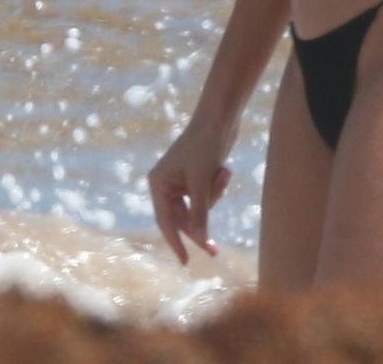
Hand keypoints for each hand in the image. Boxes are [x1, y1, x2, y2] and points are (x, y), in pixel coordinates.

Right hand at [146, 120, 235, 264]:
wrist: (220, 118)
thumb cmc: (205, 147)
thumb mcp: (202, 184)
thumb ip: (200, 213)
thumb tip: (200, 239)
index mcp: (159, 184)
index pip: (165, 222)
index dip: (175, 243)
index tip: (185, 263)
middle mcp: (166, 184)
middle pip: (183, 218)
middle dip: (201, 224)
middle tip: (215, 251)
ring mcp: (181, 180)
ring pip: (199, 207)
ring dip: (214, 196)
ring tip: (222, 173)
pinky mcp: (197, 177)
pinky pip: (207, 196)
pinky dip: (217, 187)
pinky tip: (223, 169)